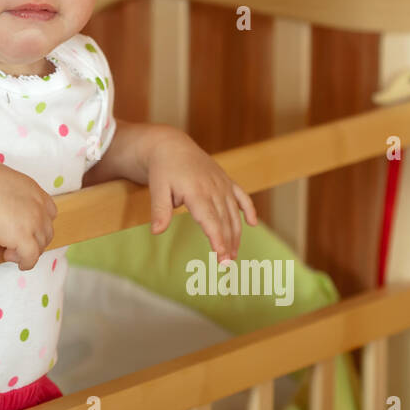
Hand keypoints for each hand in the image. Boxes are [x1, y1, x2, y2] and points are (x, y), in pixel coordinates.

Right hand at [0, 158, 57, 270]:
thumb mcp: (3, 180)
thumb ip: (11, 192)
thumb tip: (1, 199)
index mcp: (34, 192)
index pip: (50, 213)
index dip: (40, 224)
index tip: (29, 229)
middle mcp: (39, 208)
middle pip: (47, 232)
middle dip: (35, 240)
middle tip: (18, 244)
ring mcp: (34, 223)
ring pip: (40, 246)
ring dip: (28, 251)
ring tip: (10, 252)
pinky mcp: (23, 238)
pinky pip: (31, 257)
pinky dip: (25, 262)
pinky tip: (13, 259)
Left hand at [144, 129, 257, 262]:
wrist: (171, 145)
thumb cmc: (162, 168)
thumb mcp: (157, 188)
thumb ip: (159, 210)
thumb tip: (156, 231)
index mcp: (197, 192)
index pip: (210, 220)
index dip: (217, 239)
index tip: (221, 256)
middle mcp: (214, 188)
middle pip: (224, 221)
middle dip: (228, 243)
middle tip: (227, 264)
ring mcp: (222, 184)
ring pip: (234, 213)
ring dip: (236, 234)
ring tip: (233, 254)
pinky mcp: (225, 180)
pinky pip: (241, 196)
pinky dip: (249, 209)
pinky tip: (253, 224)